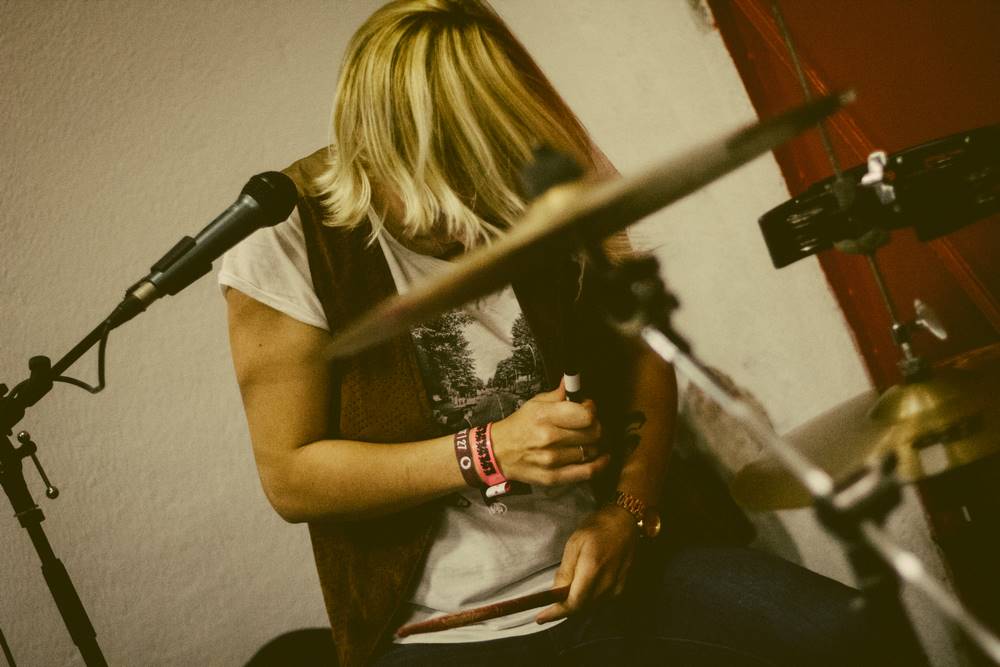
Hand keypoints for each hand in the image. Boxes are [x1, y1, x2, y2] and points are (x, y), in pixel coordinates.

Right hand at [490, 382, 608, 485]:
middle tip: (589, 425)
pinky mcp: (554, 477)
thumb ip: (557, 395)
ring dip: (595, 444)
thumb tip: (573, 382)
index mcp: (544, 416)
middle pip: (593, 433)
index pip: (586, 414)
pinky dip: (600, 464)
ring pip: (592, 451)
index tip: (589, 408)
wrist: (497, 453)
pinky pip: (587, 472)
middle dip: (596, 426)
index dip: (592, 410)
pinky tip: (603, 457)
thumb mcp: (534, 404)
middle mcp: (549, 438)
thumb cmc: (519, 426)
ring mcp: (552, 460)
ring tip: (588, 439)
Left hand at [536, 504, 637, 622]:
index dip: (557, 613)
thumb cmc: (597, 528)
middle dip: (564, 608)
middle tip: (550, 602)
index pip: (574, 602)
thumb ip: (566, 570)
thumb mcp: (574, 543)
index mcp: (593, 569)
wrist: (625, 523)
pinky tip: (583, 587)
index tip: (540, 618)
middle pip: (581, 608)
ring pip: (591, 606)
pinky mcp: (622, 587)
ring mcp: (617, 587)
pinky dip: (588, 599)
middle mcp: (607, 583)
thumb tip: (556, 591)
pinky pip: (601, 601)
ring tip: (566, 591)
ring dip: (576, 603)